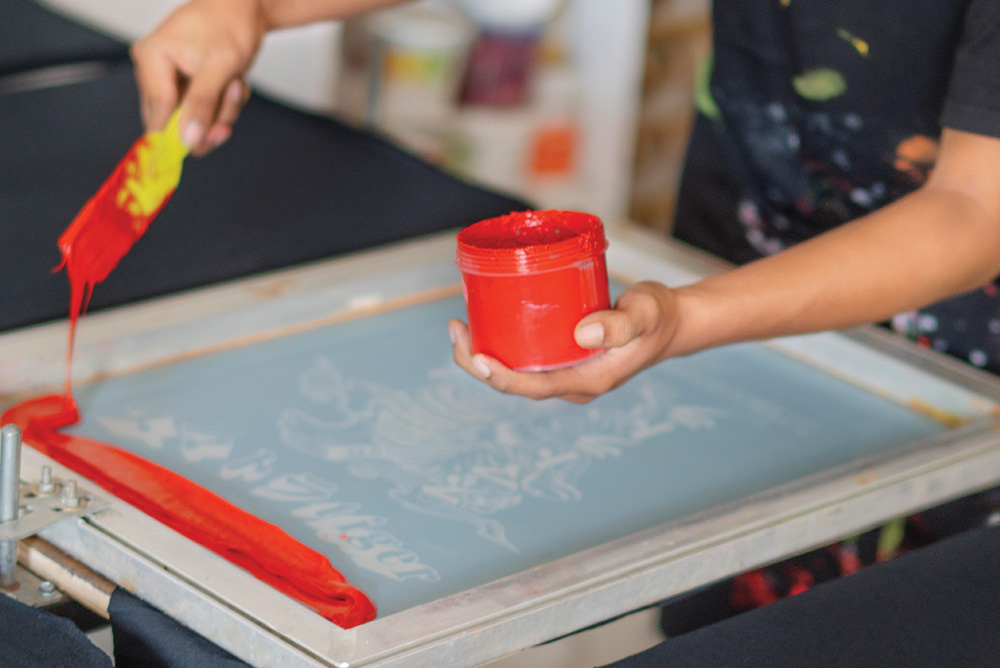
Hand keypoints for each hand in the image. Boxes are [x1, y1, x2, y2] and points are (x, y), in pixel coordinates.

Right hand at [131, 0, 262, 154]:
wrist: (245, 8)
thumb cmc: (230, 24)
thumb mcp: (220, 66)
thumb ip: (202, 104)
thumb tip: (187, 140)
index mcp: (151, 58)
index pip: (157, 111)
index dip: (178, 134)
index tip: (201, 145)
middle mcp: (153, 71)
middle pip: (173, 122)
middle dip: (210, 119)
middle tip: (233, 99)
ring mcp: (169, 81)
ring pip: (192, 122)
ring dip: (222, 111)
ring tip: (235, 84)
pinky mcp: (185, 88)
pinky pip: (202, 114)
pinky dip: (223, 106)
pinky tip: (232, 84)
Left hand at [449, 281, 680, 402]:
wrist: (670, 322)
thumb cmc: (658, 316)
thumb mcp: (644, 314)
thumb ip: (620, 324)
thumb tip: (582, 334)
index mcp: (587, 381)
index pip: (533, 387)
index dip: (500, 377)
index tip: (475, 358)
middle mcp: (571, 382)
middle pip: (515, 383)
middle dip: (477, 364)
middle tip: (456, 331)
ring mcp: (566, 372)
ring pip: (516, 371)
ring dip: (482, 355)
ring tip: (459, 326)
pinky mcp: (562, 357)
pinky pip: (525, 357)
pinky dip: (501, 344)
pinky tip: (484, 324)